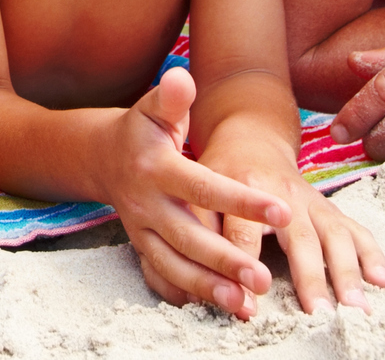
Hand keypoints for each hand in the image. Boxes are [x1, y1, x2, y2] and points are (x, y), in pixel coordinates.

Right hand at [98, 69, 292, 318]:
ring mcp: (140, 228)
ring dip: (209, 287)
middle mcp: (145, 202)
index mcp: (155, 166)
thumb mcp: (153, 108)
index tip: (282, 212)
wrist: (102, 156)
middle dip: (226, 260)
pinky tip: (220, 306)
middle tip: (263, 279)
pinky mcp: (141, 247)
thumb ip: (171, 98)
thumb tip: (182, 78)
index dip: (241, 201)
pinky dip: (189, 293)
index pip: (202, 186)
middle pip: (188, 236)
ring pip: (174, 264)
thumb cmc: (142, 129)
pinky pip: (163, 276)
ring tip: (245, 304)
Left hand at [203, 138, 384, 315]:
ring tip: (356, 308)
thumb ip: (197, 232)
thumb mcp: (198, 191)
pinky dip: (372, 255)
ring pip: (335, 237)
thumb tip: (188, 285)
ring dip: (347, 273)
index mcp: (245, 189)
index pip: (244, 233)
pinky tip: (382, 281)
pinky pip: (356, 231)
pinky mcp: (331, 209)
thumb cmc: (219, 174)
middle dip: (311, 277)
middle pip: (301, 239)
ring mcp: (313, 202)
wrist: (250, 140)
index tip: (250, 305)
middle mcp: (285, 195)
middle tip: (318, 314)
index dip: (245, 269)